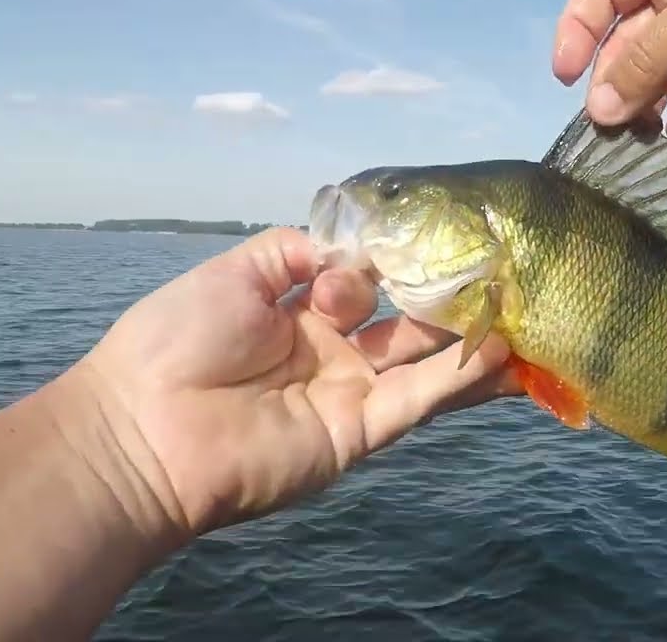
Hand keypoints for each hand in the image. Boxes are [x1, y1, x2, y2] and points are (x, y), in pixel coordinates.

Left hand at [75, 227, 516, 539]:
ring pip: (425, 361)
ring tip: (525, 311)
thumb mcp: (233, 273)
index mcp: (298, 311)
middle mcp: (332, 352)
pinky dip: (459, 377)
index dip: (394, 257)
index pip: (367, 279)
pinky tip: (500, 349)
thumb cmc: (173, 343)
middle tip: (503, 270)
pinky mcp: (358, 432)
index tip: (434, 232)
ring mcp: (349, 393)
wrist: (141, 433)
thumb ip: (294, 251)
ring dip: (472, 338)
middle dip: (450, 297)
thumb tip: (352, 248)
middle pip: (406, 321)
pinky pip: (418, 399)